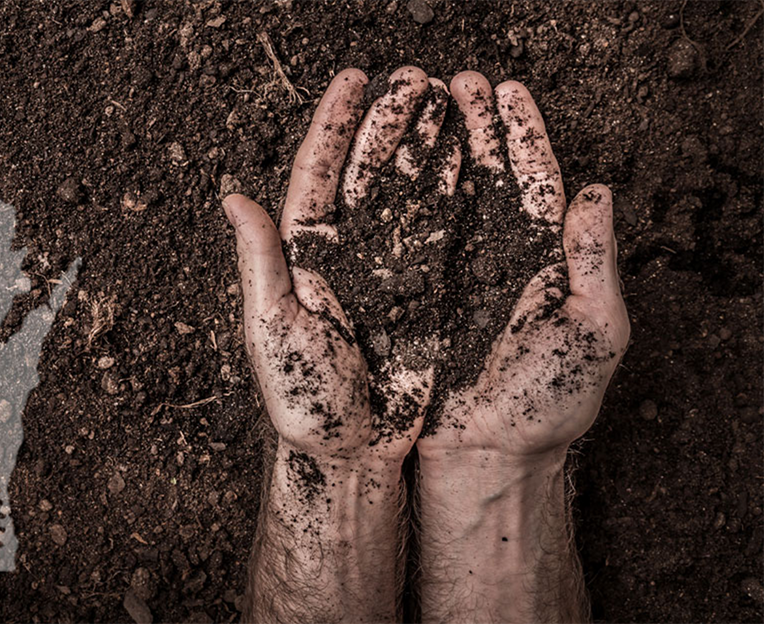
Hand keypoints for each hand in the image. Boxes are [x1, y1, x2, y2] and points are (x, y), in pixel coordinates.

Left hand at [227, 66, 453, 623]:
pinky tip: (473, 163)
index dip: (335, 124)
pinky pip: (441, 235)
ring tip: (450, 102)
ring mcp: (385, 271)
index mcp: (302, 255)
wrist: (353, 453)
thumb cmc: (303, 400)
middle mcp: (343, 254)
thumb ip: (259, 261)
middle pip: (369, 171)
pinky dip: (457, 197)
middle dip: (390, 122)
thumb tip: (232, 198)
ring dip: (426, 147)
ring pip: (409, 194)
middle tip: (416, 78)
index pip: (317, 172)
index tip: (355, 80)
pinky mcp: (422, 294)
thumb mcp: (272, 328)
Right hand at [418, 72, 629, 464]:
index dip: (522, 134)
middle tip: (453, 80)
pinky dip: (390, 196)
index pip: (532, 180)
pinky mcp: (407, 294)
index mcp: (541, 259)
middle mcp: (491, 257)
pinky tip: (385, 161)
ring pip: (435, 194)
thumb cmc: (547, 404)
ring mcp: (447, 274)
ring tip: (416, 99)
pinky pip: (397, 235)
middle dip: (469, 124)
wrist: (485, 456)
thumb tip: (596, 191)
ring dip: (427, 145)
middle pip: (479, 174)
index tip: (507, 91)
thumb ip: (595, 260)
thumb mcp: (592, 330)